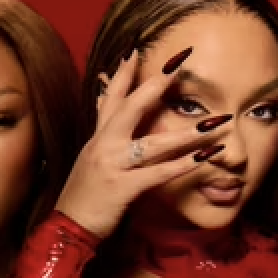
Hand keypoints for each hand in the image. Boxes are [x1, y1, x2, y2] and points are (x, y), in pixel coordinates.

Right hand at [54, 47, 228, 238]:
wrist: (66, 227)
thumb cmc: (83, 196)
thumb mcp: (91, 160)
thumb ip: (104, 137)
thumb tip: (108, 116)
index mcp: (98, 138)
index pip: (110, 98)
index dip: (123, 74)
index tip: (136, 49)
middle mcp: (103, 145)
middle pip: (130, 108)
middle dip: (154, 85)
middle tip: (177, 65)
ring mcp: (112, 165)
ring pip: (152, 143)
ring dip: (184, 133)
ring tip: (212, 124)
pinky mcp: (121, 188)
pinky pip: (155, 174)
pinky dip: (179, 166)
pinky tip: (200, 160)